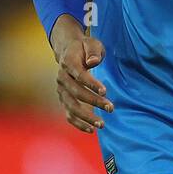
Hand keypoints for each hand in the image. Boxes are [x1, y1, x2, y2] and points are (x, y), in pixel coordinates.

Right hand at [50, 15, 113, 134]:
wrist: (69, 51)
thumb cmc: (84, 48)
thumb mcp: (91, 43)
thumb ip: (93, 52)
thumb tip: (93, 62)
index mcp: (68, 62)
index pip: (79, 75)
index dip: (91, 84)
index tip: (105, 91)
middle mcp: (62, 78)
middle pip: (76, 93)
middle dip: (93, 102)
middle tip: (111, 108)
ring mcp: (61, 90)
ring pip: (71, 107)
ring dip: (86, 117)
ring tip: (102, 125)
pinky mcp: (64, 100)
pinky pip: (69, 115)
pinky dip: (78, 123)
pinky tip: (91, 130)